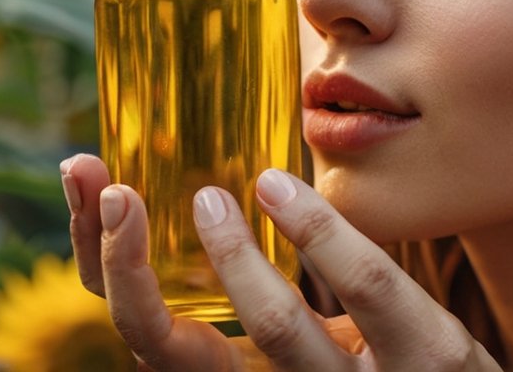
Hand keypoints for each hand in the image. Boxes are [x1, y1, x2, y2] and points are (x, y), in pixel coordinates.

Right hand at [61, 153, 499, 370]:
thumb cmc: (387, 358)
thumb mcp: (321, 331)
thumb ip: (273, 276)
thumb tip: (225, 160)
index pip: (145, 332)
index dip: (101, 262)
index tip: (86, 177)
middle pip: (163, 347)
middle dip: (122, 265)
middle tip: (110, 187)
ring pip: (275, 329)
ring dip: (230, 258)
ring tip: (207, 196)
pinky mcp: (425, 361)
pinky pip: (372, 294)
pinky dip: (323, 235)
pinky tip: (280, 186)